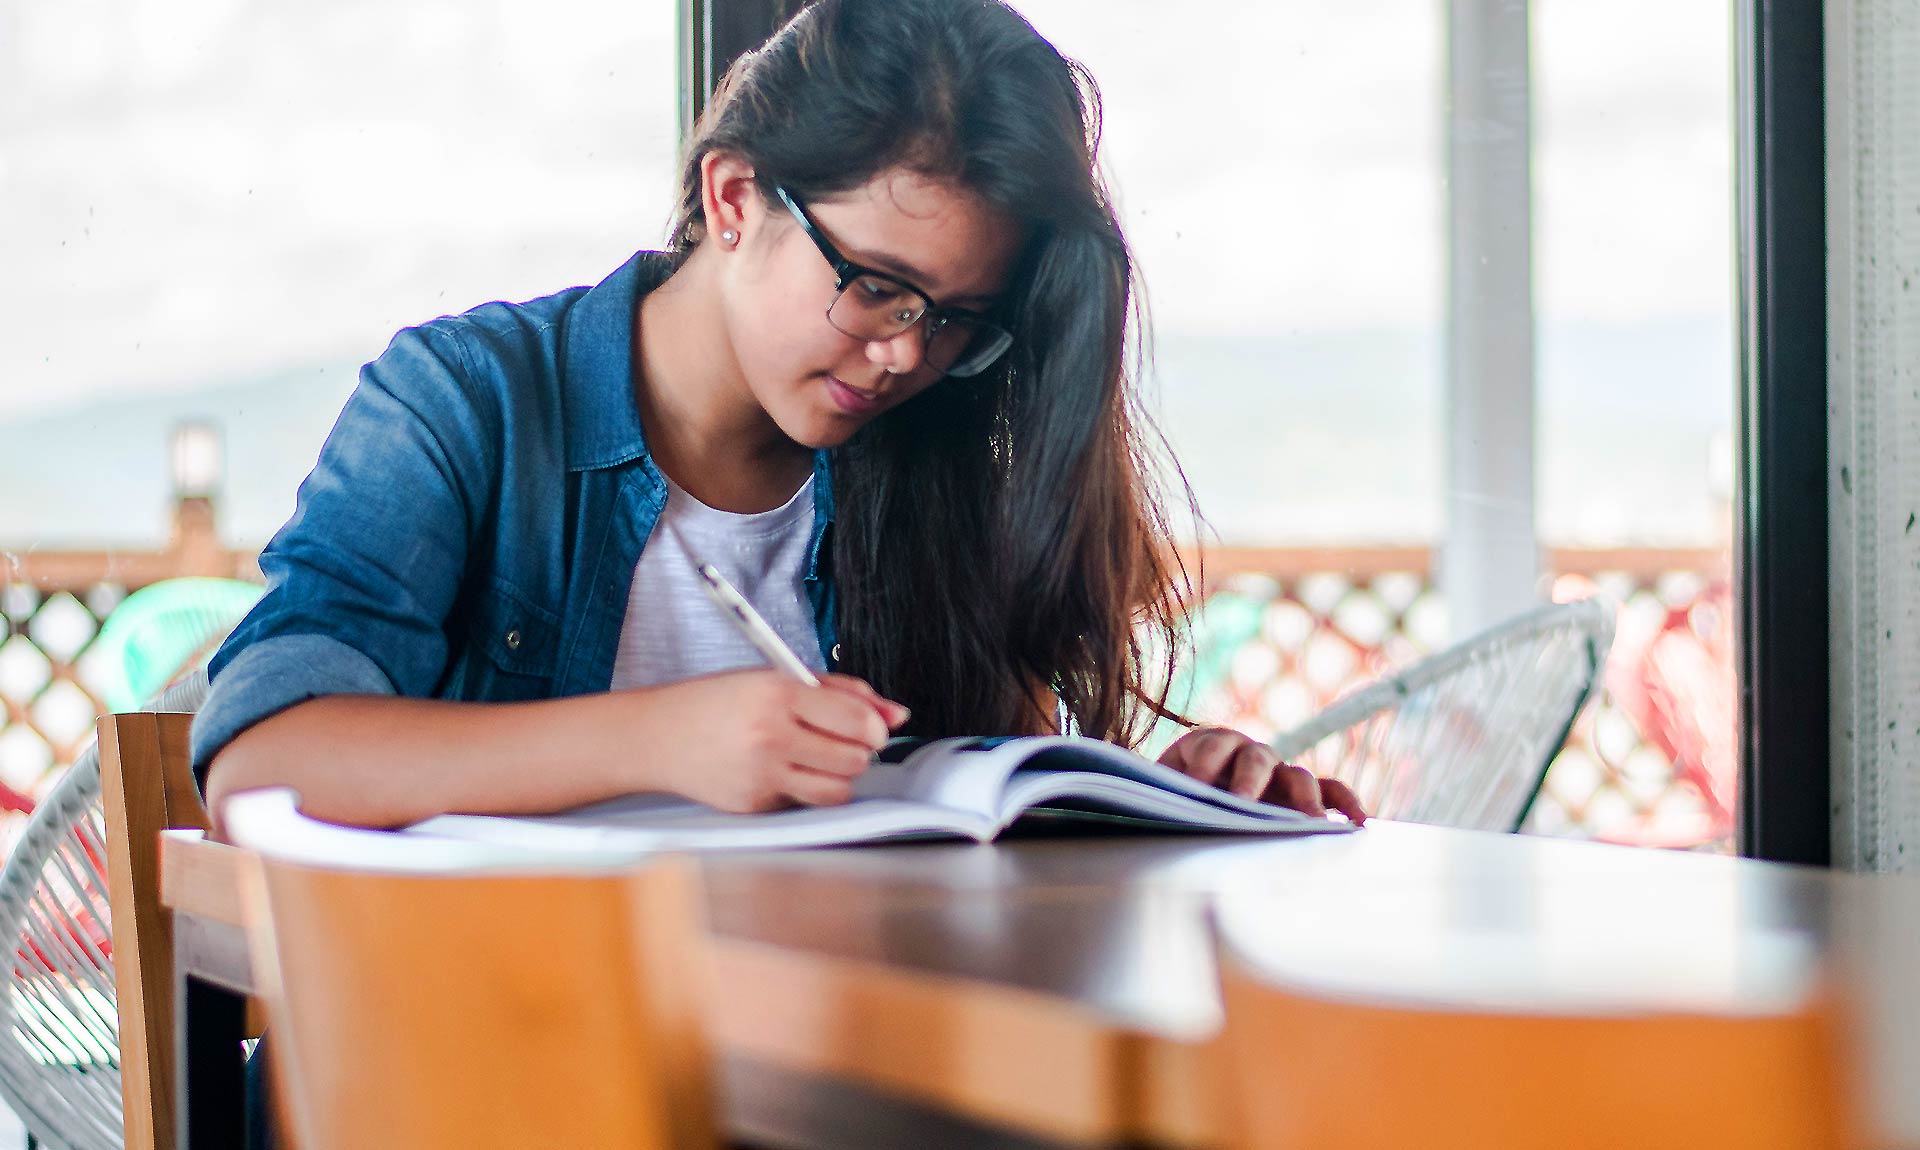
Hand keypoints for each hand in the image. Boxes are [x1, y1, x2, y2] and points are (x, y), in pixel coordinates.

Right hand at [631, 670, 909, 812]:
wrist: (657, 737)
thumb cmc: (716, 703)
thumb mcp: (775, 678)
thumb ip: (840, 692)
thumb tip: (895, 714)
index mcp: (777, 694)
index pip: (856, 719)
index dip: (875, 727)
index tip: (873, 728)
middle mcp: (770, 736)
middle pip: (854, 759)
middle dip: (858, 751)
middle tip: (841, 741)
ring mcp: (761, 775)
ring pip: (838, 790)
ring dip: (839, 776)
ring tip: (817, 758)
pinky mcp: (754, 806)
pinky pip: (804, 804)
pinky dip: (804, 789)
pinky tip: (781, 771)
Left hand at [1156, 726, 1366, 823]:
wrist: (1183, 794)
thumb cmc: (1170, 793)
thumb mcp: (1159, 788)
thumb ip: (1157, 790)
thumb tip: (1142, 801)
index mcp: (1208, 743)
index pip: (1211, 746)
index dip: (1205, 764)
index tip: (1197, 787)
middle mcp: (1247, 752)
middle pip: (1257, 758)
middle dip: (1251, 782)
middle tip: (1245, 805)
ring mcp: (1277, 771)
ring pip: (1297, 775)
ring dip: (1304, 797)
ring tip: (1311, 822)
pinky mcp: (1298, 792)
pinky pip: (1328, 791)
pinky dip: (1344, 801)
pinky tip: (1357, 822)